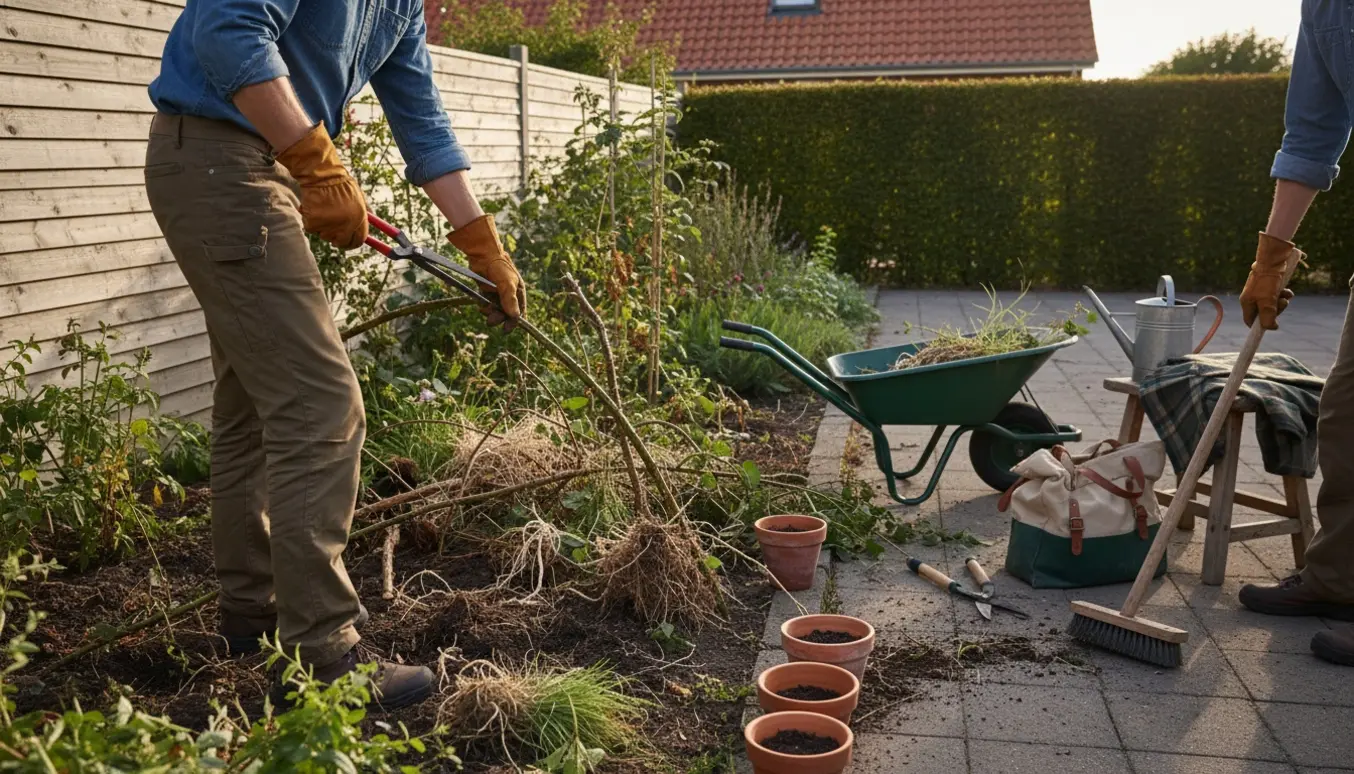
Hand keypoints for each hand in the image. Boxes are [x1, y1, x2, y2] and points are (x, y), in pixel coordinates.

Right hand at [275, 122, 367, 249]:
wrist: (321, 174)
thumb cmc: (340, 183)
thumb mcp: (359, 196)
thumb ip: (365, 212)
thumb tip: (374, 224)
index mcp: (359, 218)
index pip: (358, 240)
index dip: (352, 242)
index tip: (347, 241)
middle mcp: (346, 225)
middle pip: (341, 242)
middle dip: (336, 239)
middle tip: (331, 230)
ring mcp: (329, 225)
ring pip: (325, 235)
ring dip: (322, 226)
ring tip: (323, 209)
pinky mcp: (313, 223)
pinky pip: (311, 227)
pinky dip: (310, 219)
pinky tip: (313, 207)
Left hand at [446, 215, 526, 329]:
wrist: (483, 255)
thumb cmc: (499, 267)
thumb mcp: (507, 284)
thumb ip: (510, 300)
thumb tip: (515, 317)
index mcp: (519, 292)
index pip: (519, 312)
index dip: (514, 322)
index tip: (506, 329)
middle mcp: (509, 294)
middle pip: (506, 313)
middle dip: (499, 318)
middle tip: (491, 321)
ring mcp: (498, 294)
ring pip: (496, 310)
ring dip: (491, 313)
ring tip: (485, 310)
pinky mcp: (487, 293)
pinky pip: (487, 305)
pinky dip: (484, 307)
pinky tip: (482, 305)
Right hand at [1239, 232, 1296, 329]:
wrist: (1272, 259)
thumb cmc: (1267, 281)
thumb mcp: (1267, 301)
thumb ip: (1268, 317)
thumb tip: (1271, 328)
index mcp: (1247, 303)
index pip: (1250, 321)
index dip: (1260, 326)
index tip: (1271, 327)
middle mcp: (1252, 298)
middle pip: (1264, 313)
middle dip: (1275, 310)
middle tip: (1282, 304)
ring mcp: (1260, 291)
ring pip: (1272, 304)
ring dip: (1281, 302)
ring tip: (1286, 295)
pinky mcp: (1268, 285)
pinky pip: (1276, 295)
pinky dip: (1283, 295)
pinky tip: (1287, 291)